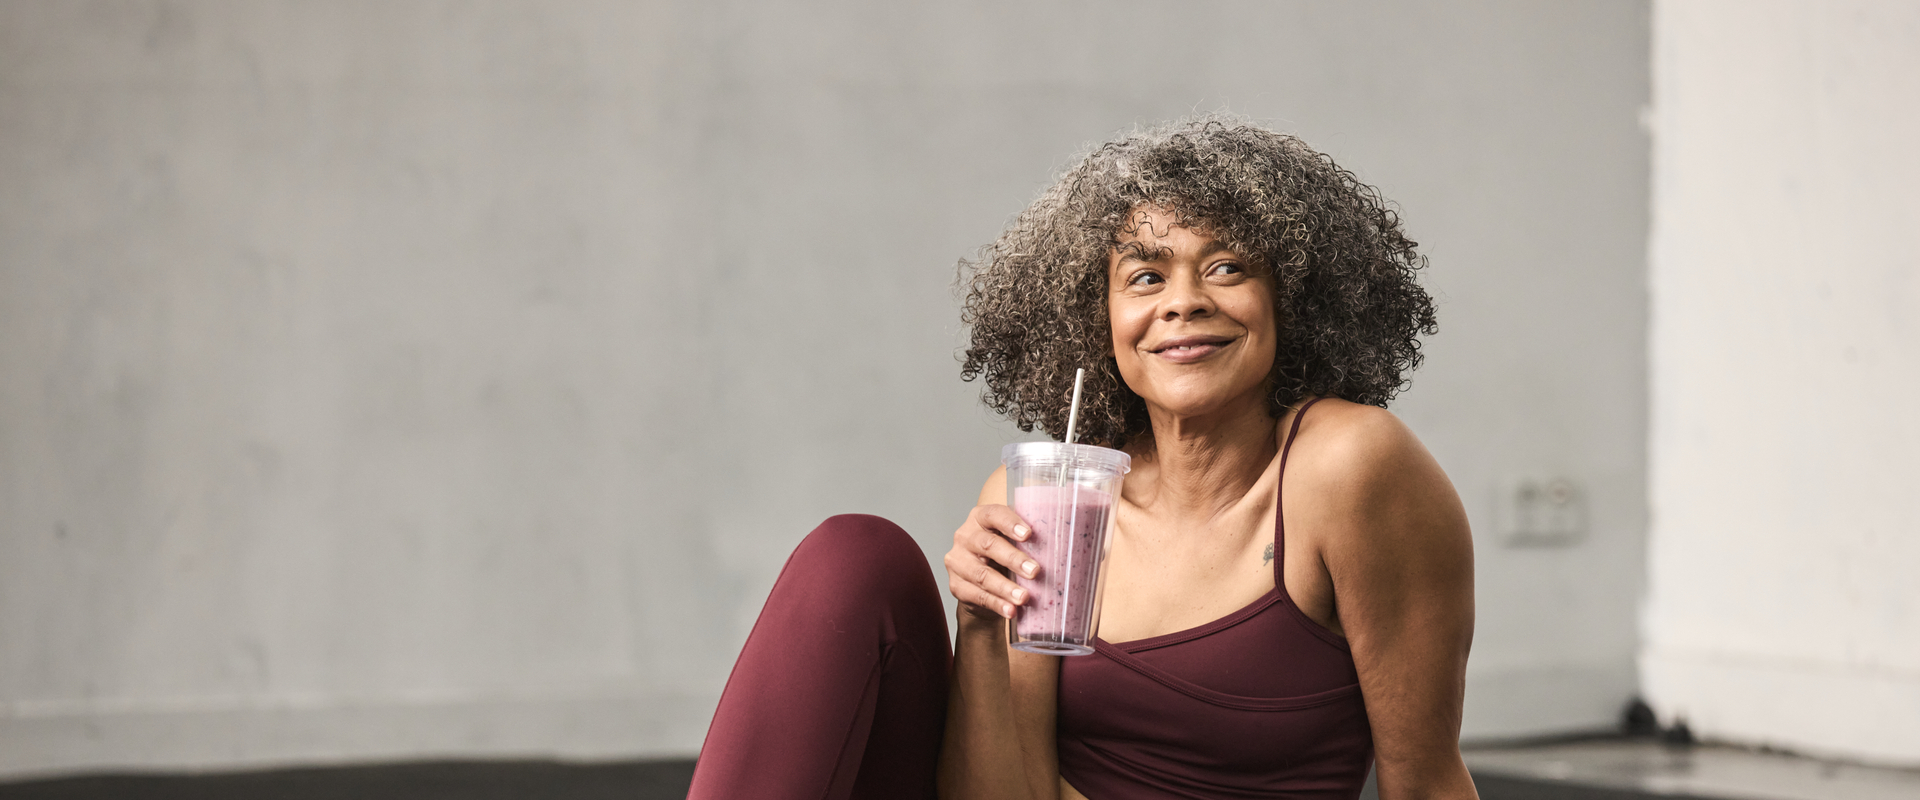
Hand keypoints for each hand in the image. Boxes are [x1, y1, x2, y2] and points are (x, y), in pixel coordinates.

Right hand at [944, 504, 1041, 621]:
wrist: (982, 584)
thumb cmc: (1004, 556)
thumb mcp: (1014, 542)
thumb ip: (1031, 539)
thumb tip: (1070, 543)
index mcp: (981, 518)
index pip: (993, 514)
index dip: (1010, 523)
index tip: (1029, 534)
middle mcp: (965, 536)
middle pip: (988, 545)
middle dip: (1013, 559)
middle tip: (1035, 571)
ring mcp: (958, 561)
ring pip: (982, 574)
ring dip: (1005, 587)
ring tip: (1024, 597)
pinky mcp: (956, 585)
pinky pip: (977, 595)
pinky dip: (996, 604)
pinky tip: (1011, 610)